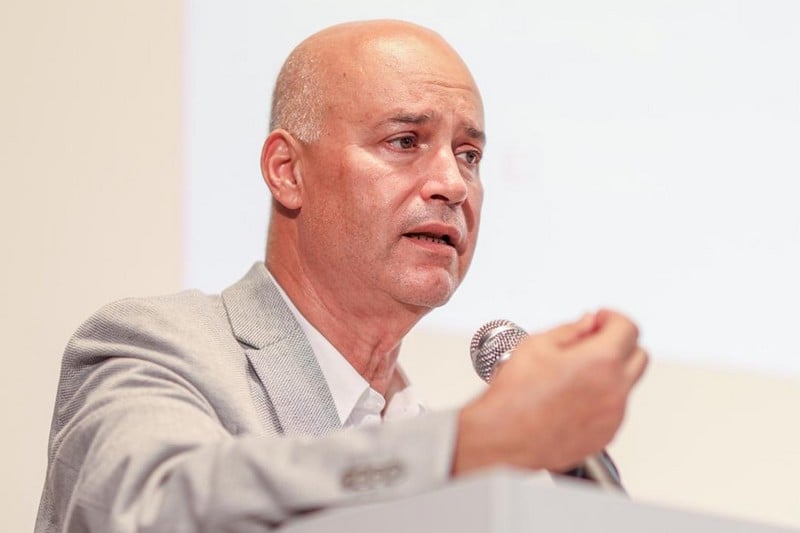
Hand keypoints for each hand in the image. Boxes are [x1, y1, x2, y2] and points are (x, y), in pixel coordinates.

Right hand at [452, 310, 647, 474]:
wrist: (503, 436)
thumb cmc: (515, 396)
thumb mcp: (537, 344)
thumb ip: (571, 329)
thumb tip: (587, 323)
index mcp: (601, 362)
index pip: (628, 328)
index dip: (612, 318)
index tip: (600, 320)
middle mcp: (615, 390)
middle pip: (639, 355)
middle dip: (620, 343)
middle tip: (595, 341)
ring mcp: (613, 415)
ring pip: (627, 384)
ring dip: (611, 372)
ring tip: (576, 373)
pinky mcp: (606, 434)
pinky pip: (616, 409)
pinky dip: (603, 398)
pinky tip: (575, 396)